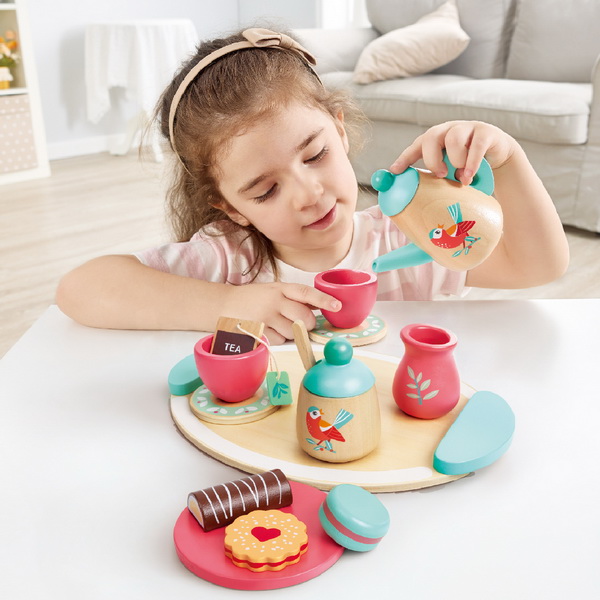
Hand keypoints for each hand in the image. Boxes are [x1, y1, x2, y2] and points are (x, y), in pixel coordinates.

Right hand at [221, 282, 340, 344]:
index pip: (306, 293)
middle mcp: (274, 301)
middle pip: (303, 318)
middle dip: (307, 324)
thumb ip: (293, 297)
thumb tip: (319, 306)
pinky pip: (279, 341)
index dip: (323, 300)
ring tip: (278, 324)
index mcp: (280, 288)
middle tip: (302, 323)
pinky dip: (278, 339)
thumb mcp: (273, 290)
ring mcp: (265, 317)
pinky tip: (267, 330)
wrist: (221, 304)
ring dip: (291, 333)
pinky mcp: (258, 331)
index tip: (337, 306)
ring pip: (293, 332)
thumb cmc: (251, 298)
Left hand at [390, 121, 516, 184]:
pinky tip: (470, 176)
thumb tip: (420, 204)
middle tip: (440, 175)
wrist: (497, 155)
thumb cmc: (466, 165)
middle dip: (432, 159)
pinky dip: (472, 163)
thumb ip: (436, 179)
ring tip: (461, 178)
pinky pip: (476, 145)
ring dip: (455, 161)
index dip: (404, 158)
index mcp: (435, 140)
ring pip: (454, 139)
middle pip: (431, 137)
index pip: (416, 146)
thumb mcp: (449, 170)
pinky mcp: (485, 133)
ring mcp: (467, 129)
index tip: (395, 172)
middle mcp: (448, 130)